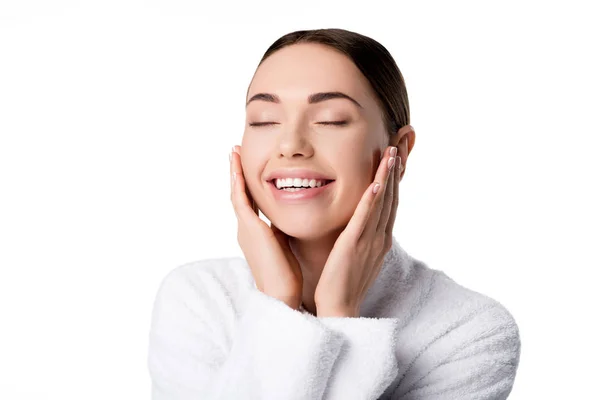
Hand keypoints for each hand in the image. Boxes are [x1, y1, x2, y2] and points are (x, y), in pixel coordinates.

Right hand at [230, 145, 303, 309]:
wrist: (281, 295)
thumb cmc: (287, 277)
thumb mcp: (284, 246)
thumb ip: (282, 230)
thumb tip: (288, 219)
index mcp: (255, 234)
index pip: (249, 203)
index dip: (246, 184)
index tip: (245, 167)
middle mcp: (246, 229)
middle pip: (239, 194)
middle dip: (236, 173)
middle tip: (234, 153)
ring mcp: (245, 229)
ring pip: (236, 193)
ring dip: (234, 172)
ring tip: (233, 153)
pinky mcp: (250, 229)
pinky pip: (241, 199)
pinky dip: (238, 182)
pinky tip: (237, 166)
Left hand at [314, 144, 404, 316]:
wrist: (339, 308)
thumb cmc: (342, 283)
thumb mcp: (356, 254)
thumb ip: (359, 235)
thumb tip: (357, 222)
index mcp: (380, 238)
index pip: (389, 203)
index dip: (394, 179)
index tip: (395, 158)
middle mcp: (380, 237)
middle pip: (391, 198)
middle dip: (395, 171)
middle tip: (398, 146)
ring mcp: (370, 241)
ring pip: (382, 203)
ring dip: (388, 177)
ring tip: (392, 153)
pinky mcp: (355, 245)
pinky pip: (365, 219)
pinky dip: (372, 200)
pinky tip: (377, 183)